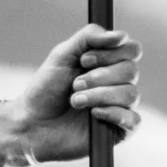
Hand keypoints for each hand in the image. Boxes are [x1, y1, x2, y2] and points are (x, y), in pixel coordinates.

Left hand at [0, 24, 141, 164]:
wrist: (33, 122)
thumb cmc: (46, 89)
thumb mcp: (62, 55)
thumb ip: (89, 38)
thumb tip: (121, 36)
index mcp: (108, 63)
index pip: (132, 50)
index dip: (111, 53)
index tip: (84, 60)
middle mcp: (118, 83)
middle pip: (131, 71)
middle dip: (99, 76)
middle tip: (75, 84)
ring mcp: (120, 106)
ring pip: (131, 94)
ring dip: (99, 95)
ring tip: (75, 100)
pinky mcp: (119, 130)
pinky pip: (134, 120)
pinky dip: (113, 113)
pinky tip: (94, 114)